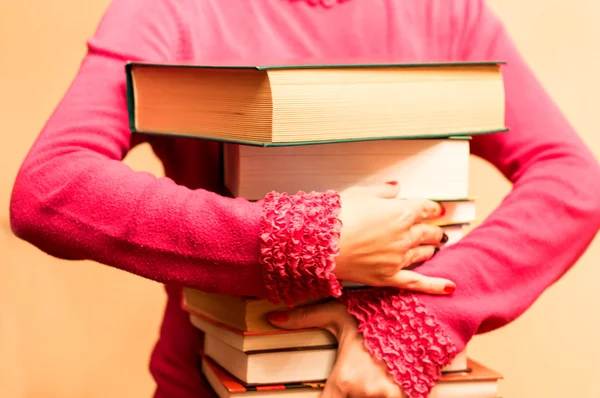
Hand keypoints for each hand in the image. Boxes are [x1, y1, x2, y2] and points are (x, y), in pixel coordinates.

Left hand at [268, 301, 404, 397]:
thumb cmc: (378, 313)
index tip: (327, 393)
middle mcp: (366, 393)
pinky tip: (386, 379)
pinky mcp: (410, 395)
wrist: (422, 314)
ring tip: (371, 372)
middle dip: (348, 391)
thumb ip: (305, 318)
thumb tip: (273, 318)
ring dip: (368, 391)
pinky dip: (387, 392)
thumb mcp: (338, 313)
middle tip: (356, 373)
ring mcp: (390, 397)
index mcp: (345, 378)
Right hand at [336, 183, 454, 294]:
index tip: (435, 209)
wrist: (320, 243)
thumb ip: (384, 192)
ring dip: (430, 248)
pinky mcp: (388, 276)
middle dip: (434, 229)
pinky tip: (450, 287)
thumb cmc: (337, 216)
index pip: (425, 208)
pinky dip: (435, 285)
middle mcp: (405, 235)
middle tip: (437, 230)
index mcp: (401, 212)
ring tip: (433, 247)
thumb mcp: (361, 194)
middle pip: (428, 231)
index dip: (432, 208)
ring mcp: (398, 258)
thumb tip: (396, 188)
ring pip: (423, 252)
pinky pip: (417, 283)